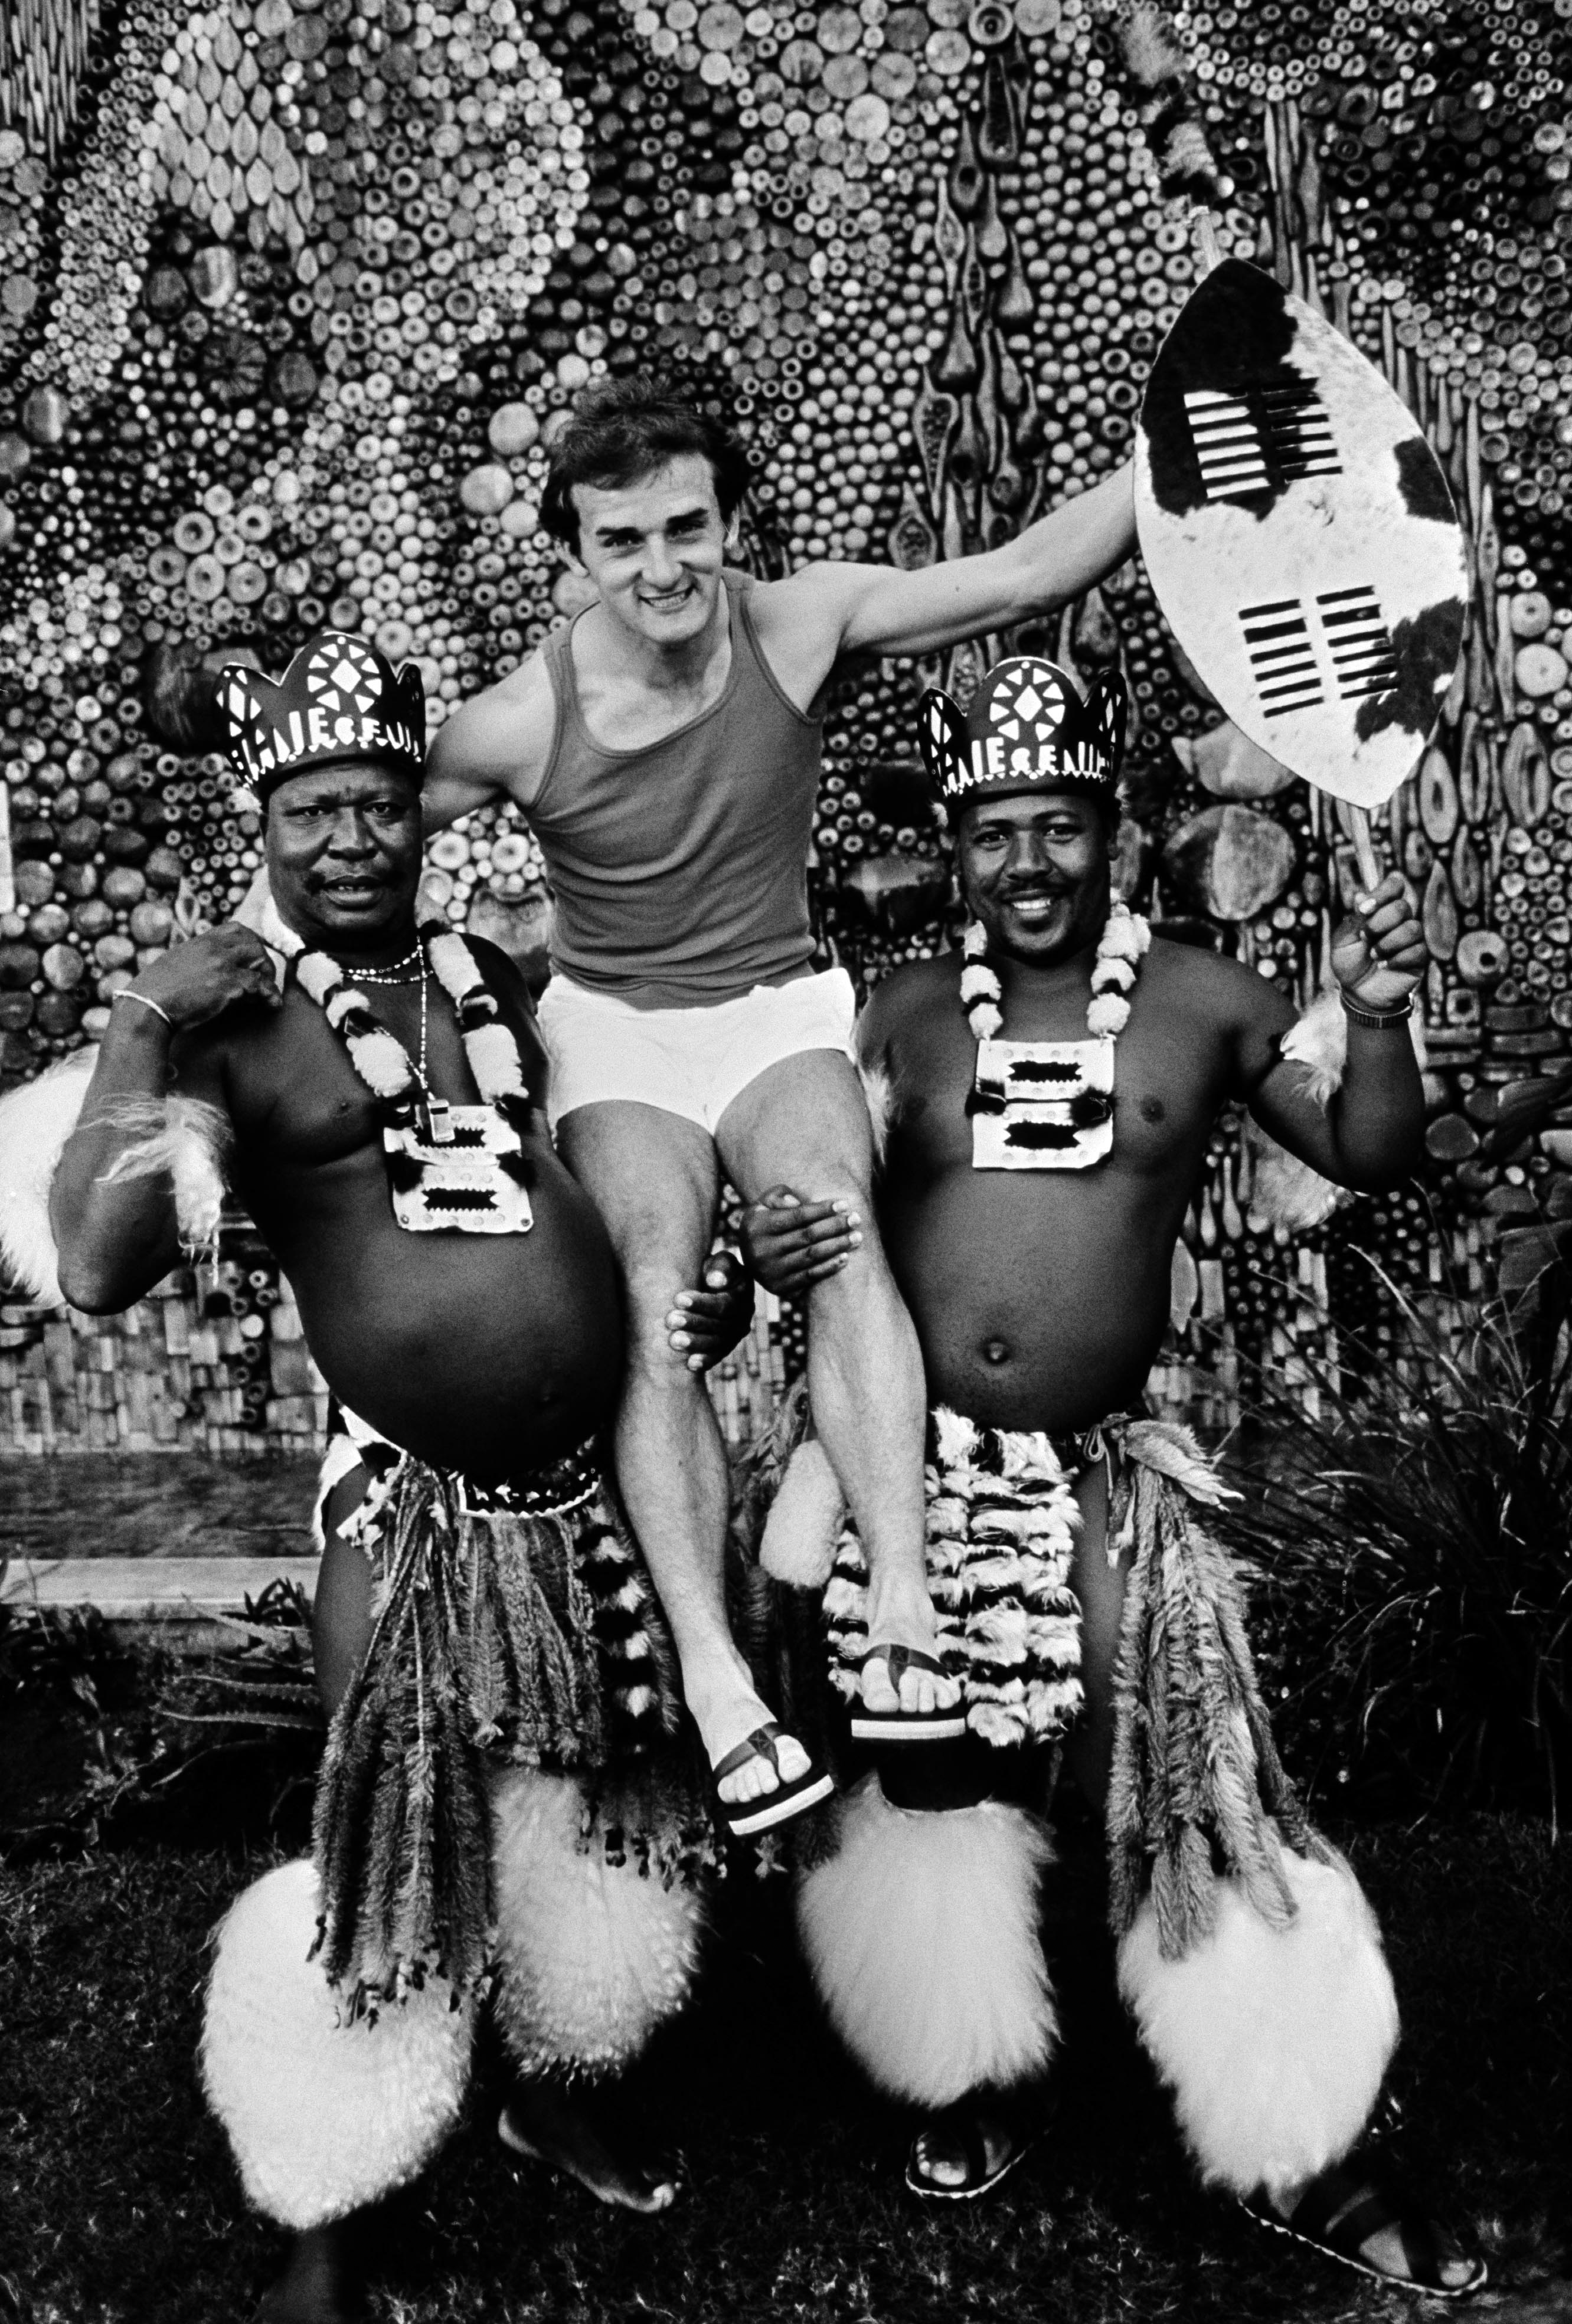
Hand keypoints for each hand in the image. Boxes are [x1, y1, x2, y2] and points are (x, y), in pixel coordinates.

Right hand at [118, 924, 281, 1032]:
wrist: (146, 1006)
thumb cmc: (154, 992)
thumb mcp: (173, 964)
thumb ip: (193, 959)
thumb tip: (207, 968)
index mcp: (200, 941)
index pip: (237, 928)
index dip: (251, 942)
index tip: (254, 959)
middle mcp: (213, 948)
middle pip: (254, 942)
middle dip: (263, 959)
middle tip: (265, 978)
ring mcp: (221, 964)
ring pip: (260, 960)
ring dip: (268, 976)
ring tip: (268, 992)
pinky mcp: (227, 984)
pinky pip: (259, 984)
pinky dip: (269, 994)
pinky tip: (272, 1004)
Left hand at [665, 1249, 754, 1372]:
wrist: (705, 1284)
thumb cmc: (709, 1269)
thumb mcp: (718, 1261)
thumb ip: (721, 1266)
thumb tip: (716, 1281)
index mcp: (743, 1292)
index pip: (725, 1303)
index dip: (702, 1303)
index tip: (678, 1298)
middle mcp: (744, 1315)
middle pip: (721, 1325)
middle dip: (694, 1323)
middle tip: (670, 1320)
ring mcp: (735, 1333)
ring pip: (718, 1343)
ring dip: (696, 1343)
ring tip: (674, 1341)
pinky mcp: (725, 1346)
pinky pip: (717, 1355)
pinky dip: (705, 1361)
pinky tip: (690, 1365)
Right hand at [738, 1184, 860, 1298]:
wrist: (748, 1258)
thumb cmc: (764, 1223)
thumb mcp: (763, 1204)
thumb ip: (779, 1196)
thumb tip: (796, 1203)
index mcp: (758, 1226)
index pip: (798, 1216)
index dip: (823, 1210)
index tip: (844, 1204)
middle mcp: (762, 1250)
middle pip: (808, 1236)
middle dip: (836, 1226)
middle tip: (856, 1219)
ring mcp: (771, 1270)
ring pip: (812, 1256)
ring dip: (838, 1246)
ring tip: (856, 1237)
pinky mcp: (780, 1287)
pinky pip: (810, 1276)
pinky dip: (829, 1267)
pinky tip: (845, 1257)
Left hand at [1329, 872, 1423, 1012]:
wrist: (1358, 992)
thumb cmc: (1349, 963)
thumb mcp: (1342, 941)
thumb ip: (1354, 919)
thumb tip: (1360, 897)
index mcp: (1382, 909)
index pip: (1394, 885)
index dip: (1383, 892)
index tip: (1365, 909)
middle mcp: (1400, 920)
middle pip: (1402, 907)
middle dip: (1379, 923)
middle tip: (1365, 937)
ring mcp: (1412, 938)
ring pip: (1412, 929)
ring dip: (1388, 943)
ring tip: (1374, 956)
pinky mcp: (1419, 957)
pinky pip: (1417, 951)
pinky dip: (1397, 960)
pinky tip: (1385, 966)